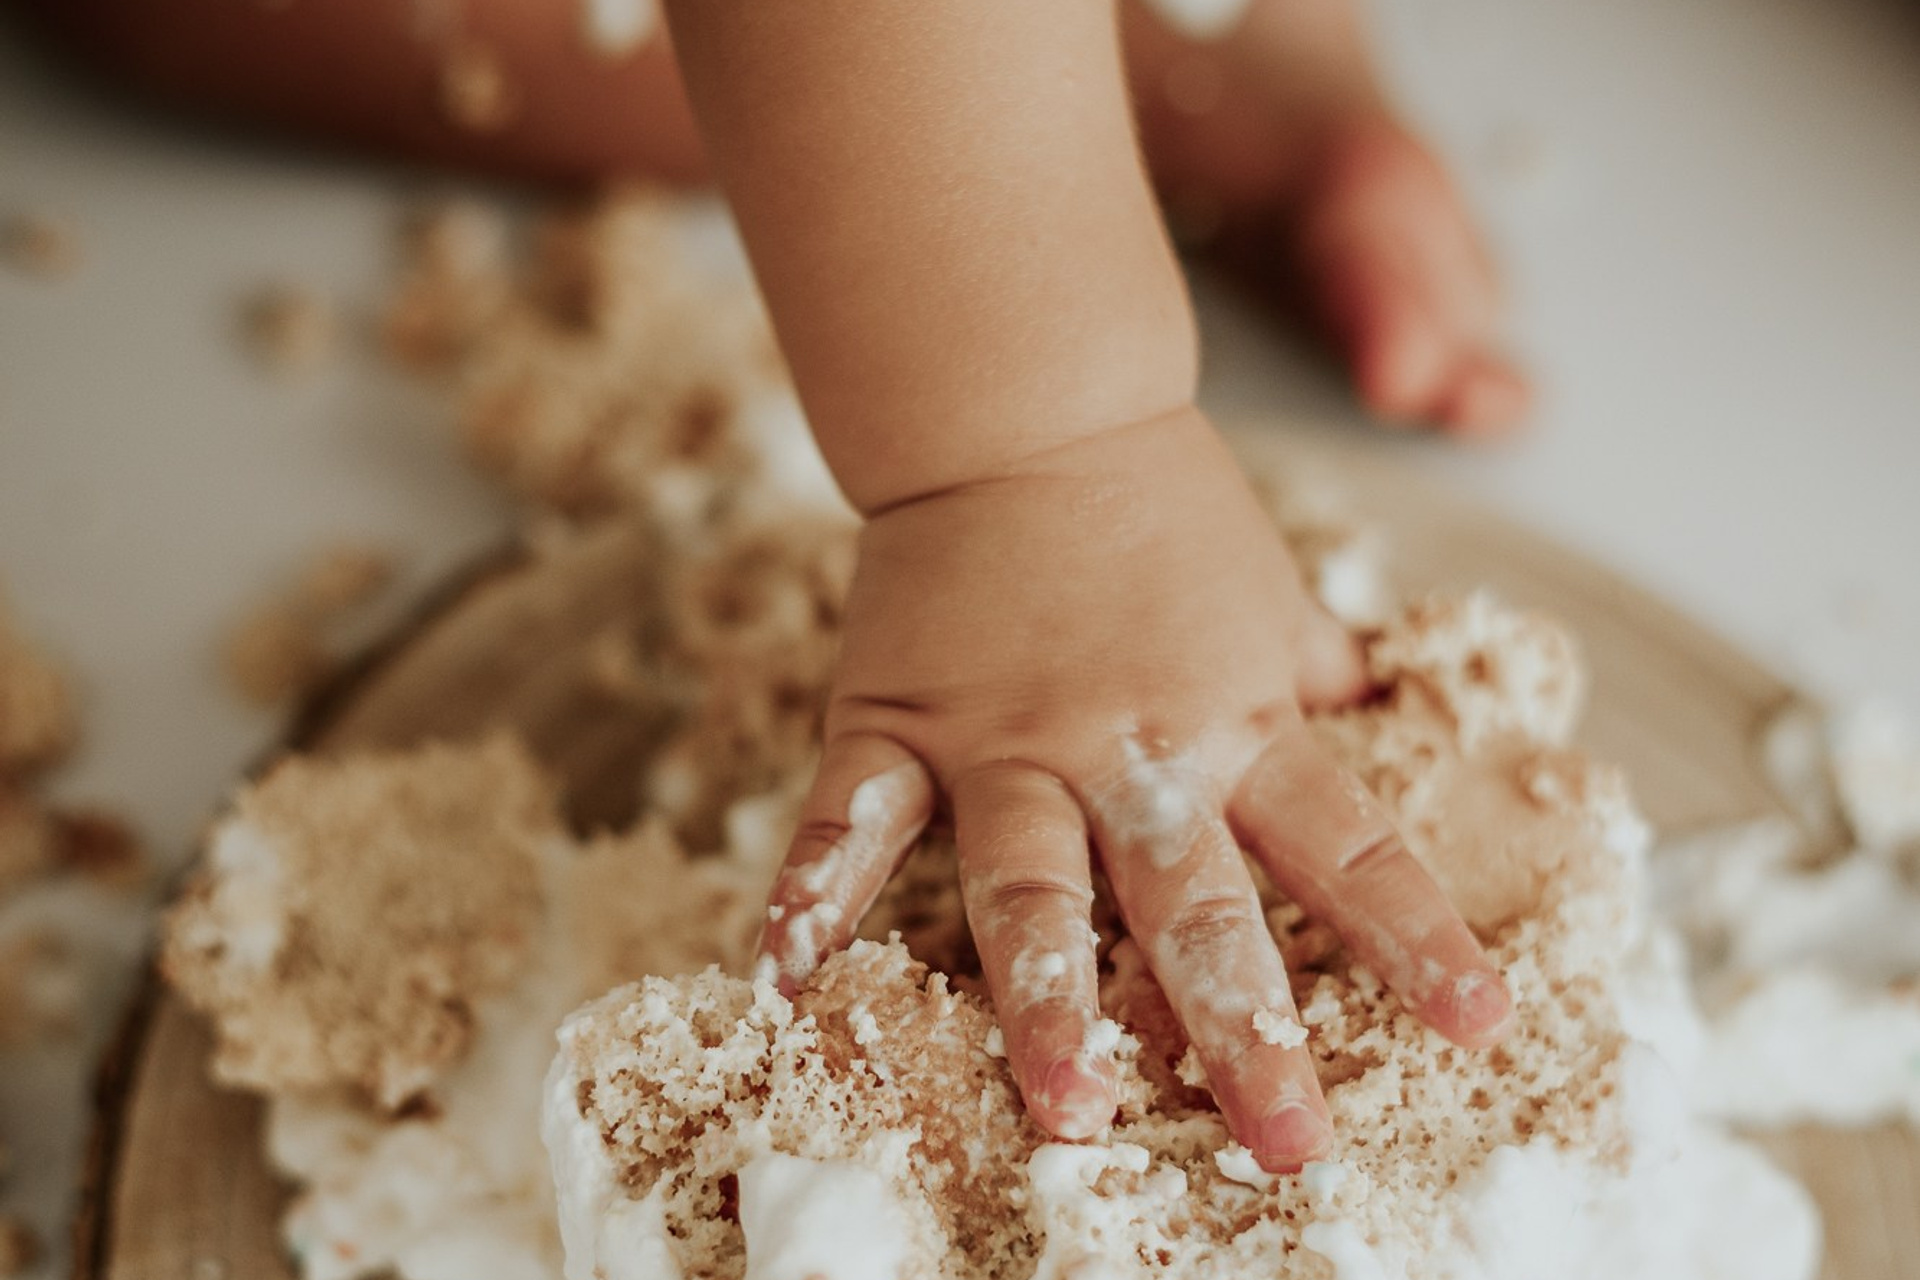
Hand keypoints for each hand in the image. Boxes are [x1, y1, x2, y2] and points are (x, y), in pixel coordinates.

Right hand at [756, 407, 1511, 1170]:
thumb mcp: (1268, 593)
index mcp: (1235, 722)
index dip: (1414, 938)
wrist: (1024, 410)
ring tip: (1066, 1105)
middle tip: (1283, 1142)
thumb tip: (1385, 703)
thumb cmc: (1160, 504)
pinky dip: (819, 894)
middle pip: (1196, 905)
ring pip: (1027, 886)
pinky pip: (854, 821)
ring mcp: (1003, 742)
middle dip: (1243, 1027)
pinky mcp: (896, 720)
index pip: (1344, 846)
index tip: (1478, 1026)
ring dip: (1046, 1000)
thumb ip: (1311, 673)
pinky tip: (791, 980)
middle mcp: (1127, 750)